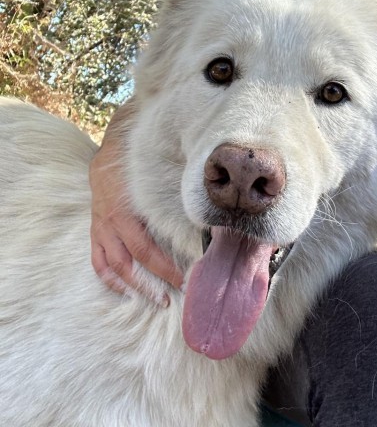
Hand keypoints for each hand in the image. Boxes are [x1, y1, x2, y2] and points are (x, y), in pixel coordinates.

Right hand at [89, 140, 183, 302]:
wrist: (109, 154)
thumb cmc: (139, 168)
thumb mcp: (156, 181)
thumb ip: (173, 200)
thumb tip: (204, 216)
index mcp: (125, 213)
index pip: (146, 251)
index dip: (165, 269)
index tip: (187, 279)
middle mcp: (110, 225)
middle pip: (130, 263)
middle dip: (151, 284)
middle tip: (172, 298)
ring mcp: (100, 230)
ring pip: (112, 267)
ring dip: (132, 286)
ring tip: (153, 298)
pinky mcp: (96, 232)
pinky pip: (97, 261)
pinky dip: (109, 278)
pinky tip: (124, 290)